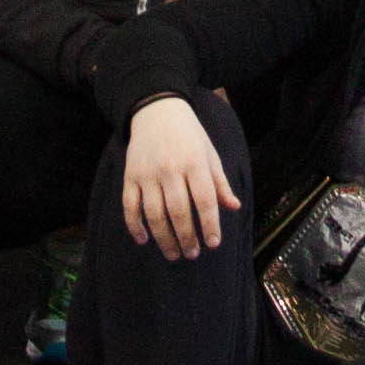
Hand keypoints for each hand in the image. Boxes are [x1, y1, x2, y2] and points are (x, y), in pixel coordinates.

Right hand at [116, 95, 238, 263]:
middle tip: (193, 254)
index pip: (204, 199)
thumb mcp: (209, 153)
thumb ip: (220, 182)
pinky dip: (135, 226)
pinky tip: (144, 240)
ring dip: (164, 238)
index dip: (209, 224)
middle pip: (178, 211)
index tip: (213, 243)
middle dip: (187, 238)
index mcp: (194, 163)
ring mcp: (148, 173)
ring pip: (154, 214)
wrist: (157, 110)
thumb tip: (234, 207)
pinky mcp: (130, 176)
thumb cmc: (189, 135)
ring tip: (174, 254)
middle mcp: (170, 169)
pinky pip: (130, 206)